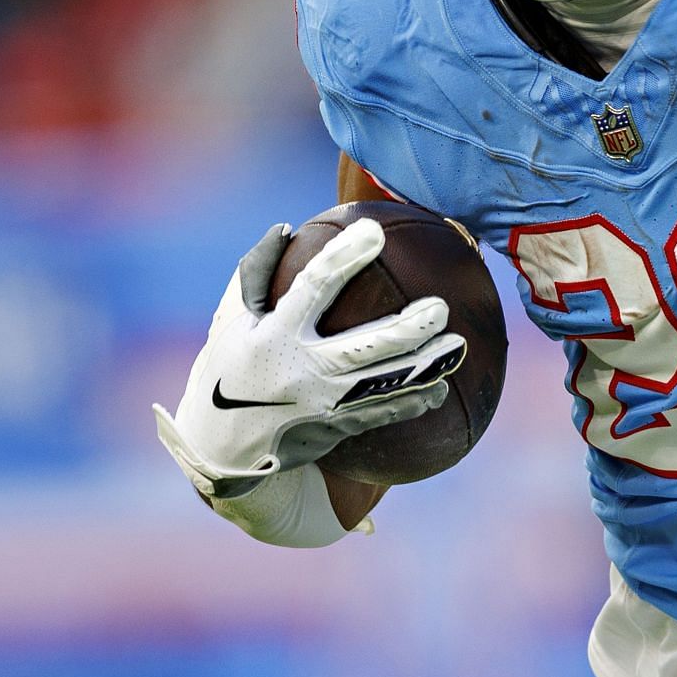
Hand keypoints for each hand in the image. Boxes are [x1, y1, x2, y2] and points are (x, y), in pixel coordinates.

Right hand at [153, 218, 466, 498]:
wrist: (218, 449)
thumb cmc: (227, 368)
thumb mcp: (230, 319)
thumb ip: (255, 273)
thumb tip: (284, 227)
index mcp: (272, 335)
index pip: (313, 289)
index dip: (343, 260)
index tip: (373, 233)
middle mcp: (299, 372)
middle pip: (362, 348)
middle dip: (405, 330)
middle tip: (440, 307)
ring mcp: (319, 405)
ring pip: (381, 386)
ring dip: (424, 368)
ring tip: (458, 346)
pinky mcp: (332, 430)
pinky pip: (380, 416)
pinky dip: (412, 402)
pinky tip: (441, 388)